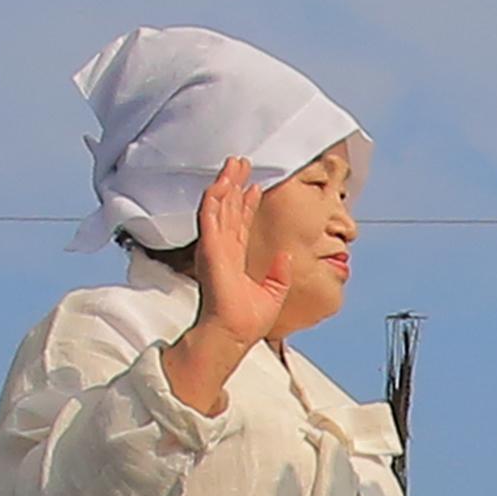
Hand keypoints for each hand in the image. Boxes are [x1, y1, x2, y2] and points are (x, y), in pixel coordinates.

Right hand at [171, 159, 297, 405]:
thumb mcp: (273, 293)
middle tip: (241, 163)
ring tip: (232, 165)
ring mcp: (214, 247)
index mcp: (235, 258)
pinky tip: (219, 184)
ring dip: (224, 184)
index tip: (255, 186)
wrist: (234, 332)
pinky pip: (209, 219)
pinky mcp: (210, 250)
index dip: (246, 203)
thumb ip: (279, 274)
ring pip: (218, 207)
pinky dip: (213, 200)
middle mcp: (223, 249)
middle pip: (228, 208)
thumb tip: (287, 256)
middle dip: (234, 184)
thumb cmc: (246, 320)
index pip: (240, 223)